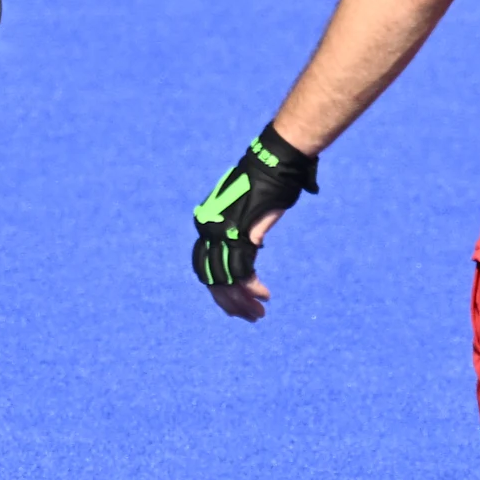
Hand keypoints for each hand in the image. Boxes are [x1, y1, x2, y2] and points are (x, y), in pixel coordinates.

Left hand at [192, 127, 317, 321]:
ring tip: (257, 314)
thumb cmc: (267, 183)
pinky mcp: (241, 235)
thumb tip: (251, 244)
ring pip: (226, 281)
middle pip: (212, 279)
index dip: (219, 290)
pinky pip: (242, 274)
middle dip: (229, 303)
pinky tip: (264, 296)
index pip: (205, 267)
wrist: (275, 163)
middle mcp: (208, 229)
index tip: (236, 304)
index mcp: (206, 223)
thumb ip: (244, 230)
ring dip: (242, 302)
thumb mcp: (248, 211)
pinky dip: (253, 289)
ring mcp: (222, 233)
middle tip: (248, 317)